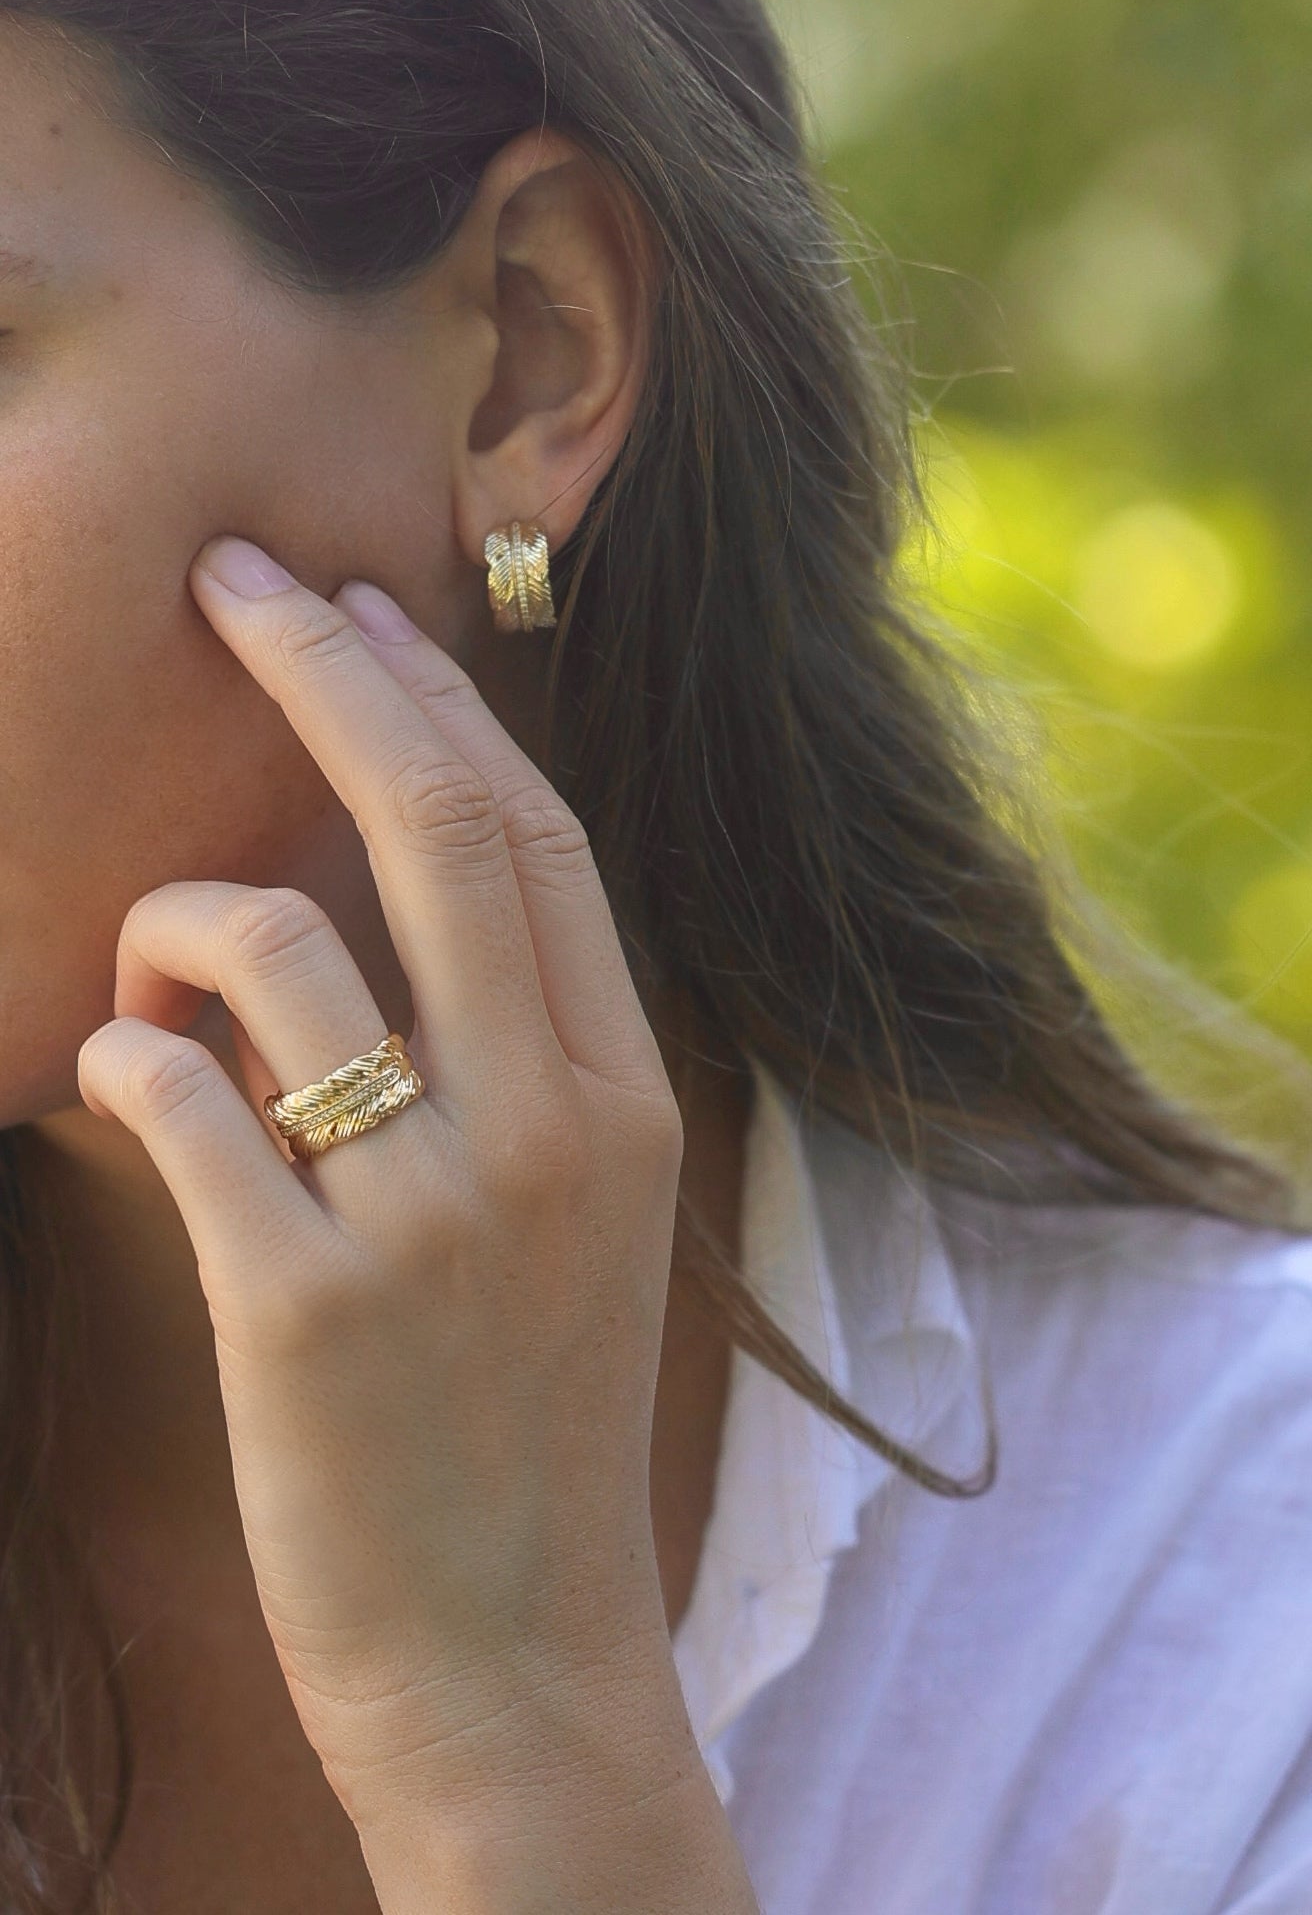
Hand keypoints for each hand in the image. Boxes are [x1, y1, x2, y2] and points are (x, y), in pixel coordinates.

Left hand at [76, 536, 694, 1837]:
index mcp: (625, 1100)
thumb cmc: (526, 1427)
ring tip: (154, 967)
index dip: (432, 702)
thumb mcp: (575, 1223)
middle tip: (236, 580)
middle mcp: (549, 1132)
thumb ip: (516, 1061)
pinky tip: (117, 1076)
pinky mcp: (306, 1309)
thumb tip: (374, 899)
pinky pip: (178, 1098)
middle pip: (437, 828)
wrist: (517, 1663)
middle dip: (325, 672)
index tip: (355, 613)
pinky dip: (122, 1052)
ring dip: (180, 915)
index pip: (531, 841)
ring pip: (274, 946)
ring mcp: (432, 1217)